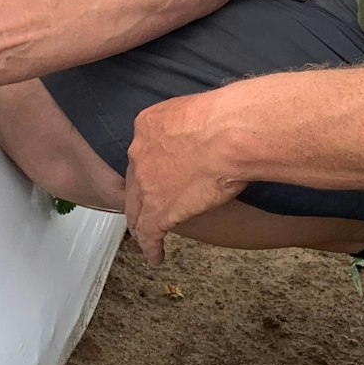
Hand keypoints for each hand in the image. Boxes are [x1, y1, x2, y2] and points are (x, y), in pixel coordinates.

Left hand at [123, 90, 247, 264]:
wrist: (228, 135)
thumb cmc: (227, 119)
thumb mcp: (199, 108)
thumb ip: (191, 122)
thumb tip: (205, 131)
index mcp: (148, 125)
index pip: (144, 150)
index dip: (150, 165)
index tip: (158, 172)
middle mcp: (140, 152)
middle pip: (135, 180)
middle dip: (140, 193)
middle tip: (150, 204)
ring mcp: (145, 183)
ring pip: (136, 208)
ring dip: (141, 222)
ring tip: (146, 234)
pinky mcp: (158, 210)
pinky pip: (148, 233)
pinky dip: (150, 247)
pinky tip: (156, 256)